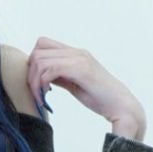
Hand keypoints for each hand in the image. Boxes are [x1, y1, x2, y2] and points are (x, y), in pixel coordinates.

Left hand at [26, 36, 146, 135]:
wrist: (122, 106)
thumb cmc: (100, 98)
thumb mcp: (74, 84)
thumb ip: (59, 77)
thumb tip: (41, 76)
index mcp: (75, 54)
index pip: (43, 45)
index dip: (34, 63)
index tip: (37, 83)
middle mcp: (77, 52)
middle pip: (38, 49)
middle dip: (30, 73)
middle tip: (36, 92)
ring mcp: (79, 59)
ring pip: (40, 60)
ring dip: (35, 81)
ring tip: (41, 97)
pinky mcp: (81, 69)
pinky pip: (50, 70)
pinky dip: (42, 85)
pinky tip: (47, 97)